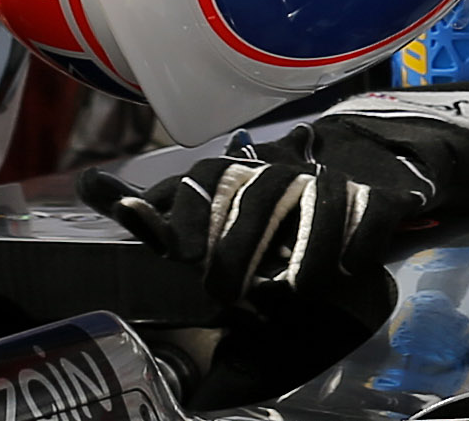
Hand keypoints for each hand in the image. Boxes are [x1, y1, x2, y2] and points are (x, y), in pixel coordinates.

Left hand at [87, 111, 468, 318]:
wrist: (368, 170)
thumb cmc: (272, 201)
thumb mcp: (212, 204)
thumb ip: (156, 206)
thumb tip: (87, 182)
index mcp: (240, 170)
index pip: (205, 179)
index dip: (189, 214)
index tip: (179, 251)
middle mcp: (285, 170)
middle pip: (256, 199)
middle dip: (237, 250)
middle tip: (225, 294)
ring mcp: (336, 183)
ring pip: (314, 211)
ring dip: (297, 259)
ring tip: (281, 297)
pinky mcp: (381, 199)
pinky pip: (368, 223)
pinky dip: (353, 250)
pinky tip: (339, 274)